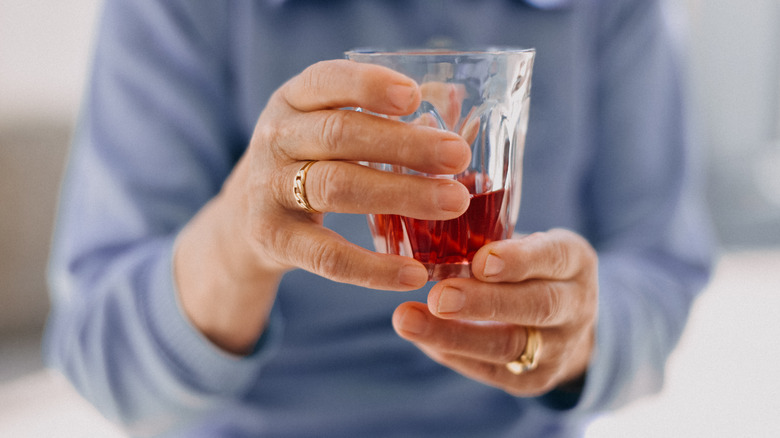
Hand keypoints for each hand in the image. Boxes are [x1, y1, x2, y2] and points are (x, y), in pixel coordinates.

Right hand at [174, 60, 471, 352]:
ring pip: (337, 188)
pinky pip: (327, 256)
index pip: (327, 81)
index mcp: (293, 100)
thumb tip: (452, 100)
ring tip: (454, 202)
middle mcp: (275, 137)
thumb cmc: (309, 162)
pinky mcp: (273, 238)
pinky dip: (373, 268)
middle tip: (458, 155)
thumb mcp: (330, 128)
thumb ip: (383, 115)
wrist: (244, 219)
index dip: (368, 86)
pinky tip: (415, 273)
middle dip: (405, 145)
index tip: (414, 97)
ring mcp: (268, 188)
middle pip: (341, 135)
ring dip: (401, 194)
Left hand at [392, 229, 597, 395]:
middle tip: (438, 295)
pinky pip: (488, 369)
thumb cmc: (528, 267)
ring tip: (407, 320)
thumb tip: (432, 210)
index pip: (553, 258)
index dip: (518, 261)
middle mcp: (576, 307)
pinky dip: (449, 350)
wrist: (564, 324)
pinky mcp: (532, 380)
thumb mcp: (527, 242)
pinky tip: (419, 335)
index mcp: (575, 261)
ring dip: (452, 334)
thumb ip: (493, 235)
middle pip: (535, 306)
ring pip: (506, 345)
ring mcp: (558, 349)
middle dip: (483, 302)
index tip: (480, 261)